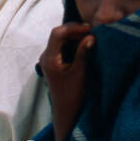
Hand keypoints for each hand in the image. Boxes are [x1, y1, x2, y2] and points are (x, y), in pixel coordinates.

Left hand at [39, 22, 92, 140]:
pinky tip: (85, 46)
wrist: (66, 112)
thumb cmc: (73, 95)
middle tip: (93, 33)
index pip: (58, 33)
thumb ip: (83, 53)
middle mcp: (46, 56)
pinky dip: (74, 43)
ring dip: (75, 36)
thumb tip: (91, 36)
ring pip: (61, 39)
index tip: (90, 29)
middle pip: (58, 34)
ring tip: (91, 39)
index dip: (73, 27)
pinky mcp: (55, 62)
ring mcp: (49, 59)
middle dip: (75, 31)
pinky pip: (63, 46)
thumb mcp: (80, 73)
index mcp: (49, 58)